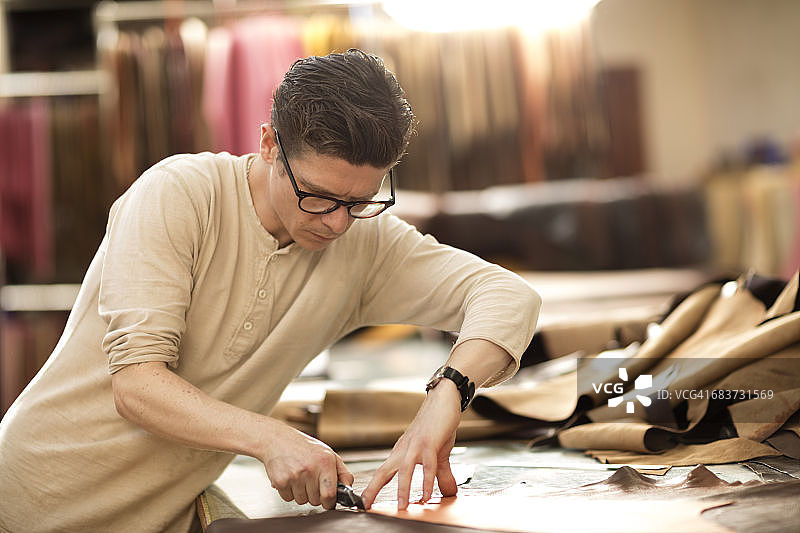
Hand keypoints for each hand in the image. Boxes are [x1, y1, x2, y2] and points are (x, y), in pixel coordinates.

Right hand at [260, 424, 353, 509]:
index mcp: (325, 462)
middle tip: (310, 480)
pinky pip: (288, 498)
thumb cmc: (304, 447)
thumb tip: (349, 488)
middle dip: (314, 494)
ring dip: (301, 493)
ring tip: (299, 476)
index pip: (330, 495)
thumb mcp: (329, 454)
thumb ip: (342, 472)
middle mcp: (310, 469)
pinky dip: (289, 491)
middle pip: (316, 500)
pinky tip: (290, 477)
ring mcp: (294, 475)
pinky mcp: (280, 481)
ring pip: (302, 501)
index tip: (328, 500)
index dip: (329, 502)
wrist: (278, 439)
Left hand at [361, 380, 461, 509]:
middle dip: (374, 489)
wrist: (442, 400)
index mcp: (401, 452)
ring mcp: (415, 445)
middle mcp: (404, 449)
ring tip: (402, 507)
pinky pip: (427, 465)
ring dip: (403, 490)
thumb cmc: (436, 425)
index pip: (382, 473)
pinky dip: (427, 481)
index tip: (364, 503)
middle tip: (366, 506)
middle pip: (384, 472)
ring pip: (404, 470)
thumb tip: (447, 492)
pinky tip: (427, 494)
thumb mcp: (437, 454)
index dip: (372, 487)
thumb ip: (440, 475)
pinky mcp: (429, 442)